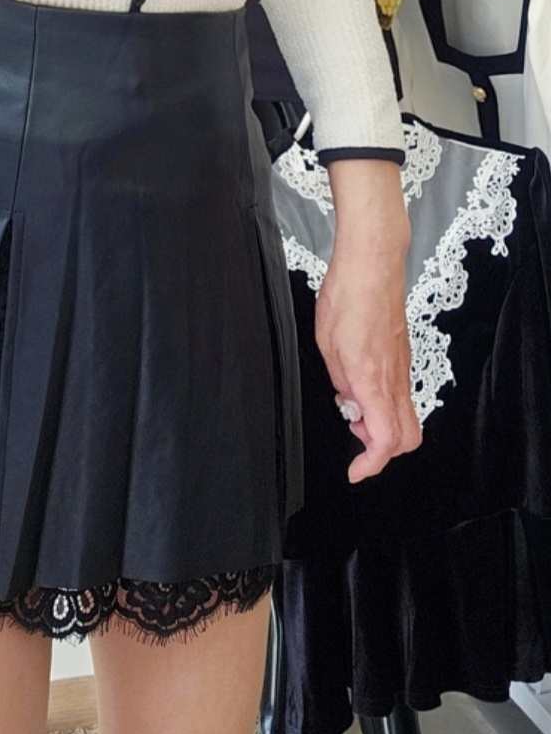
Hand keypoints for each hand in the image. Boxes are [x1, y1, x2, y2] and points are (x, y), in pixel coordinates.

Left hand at [314, 159, 421, 483]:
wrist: (372, 261)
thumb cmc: (346, 295)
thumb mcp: (326, 342)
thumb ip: (340, 380)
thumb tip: (350, 405)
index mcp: (372, 379)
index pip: (385, 440)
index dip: (371, 465)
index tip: (354, 471)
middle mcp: (395, 378)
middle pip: (408, 438)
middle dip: (382, 452)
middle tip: (352, 438)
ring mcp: (403, 366)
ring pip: (407, 417)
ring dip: (383, 427)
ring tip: (352, 410)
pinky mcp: (402, 355)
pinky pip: (402, 394)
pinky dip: (386, 406)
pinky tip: (360, 387)